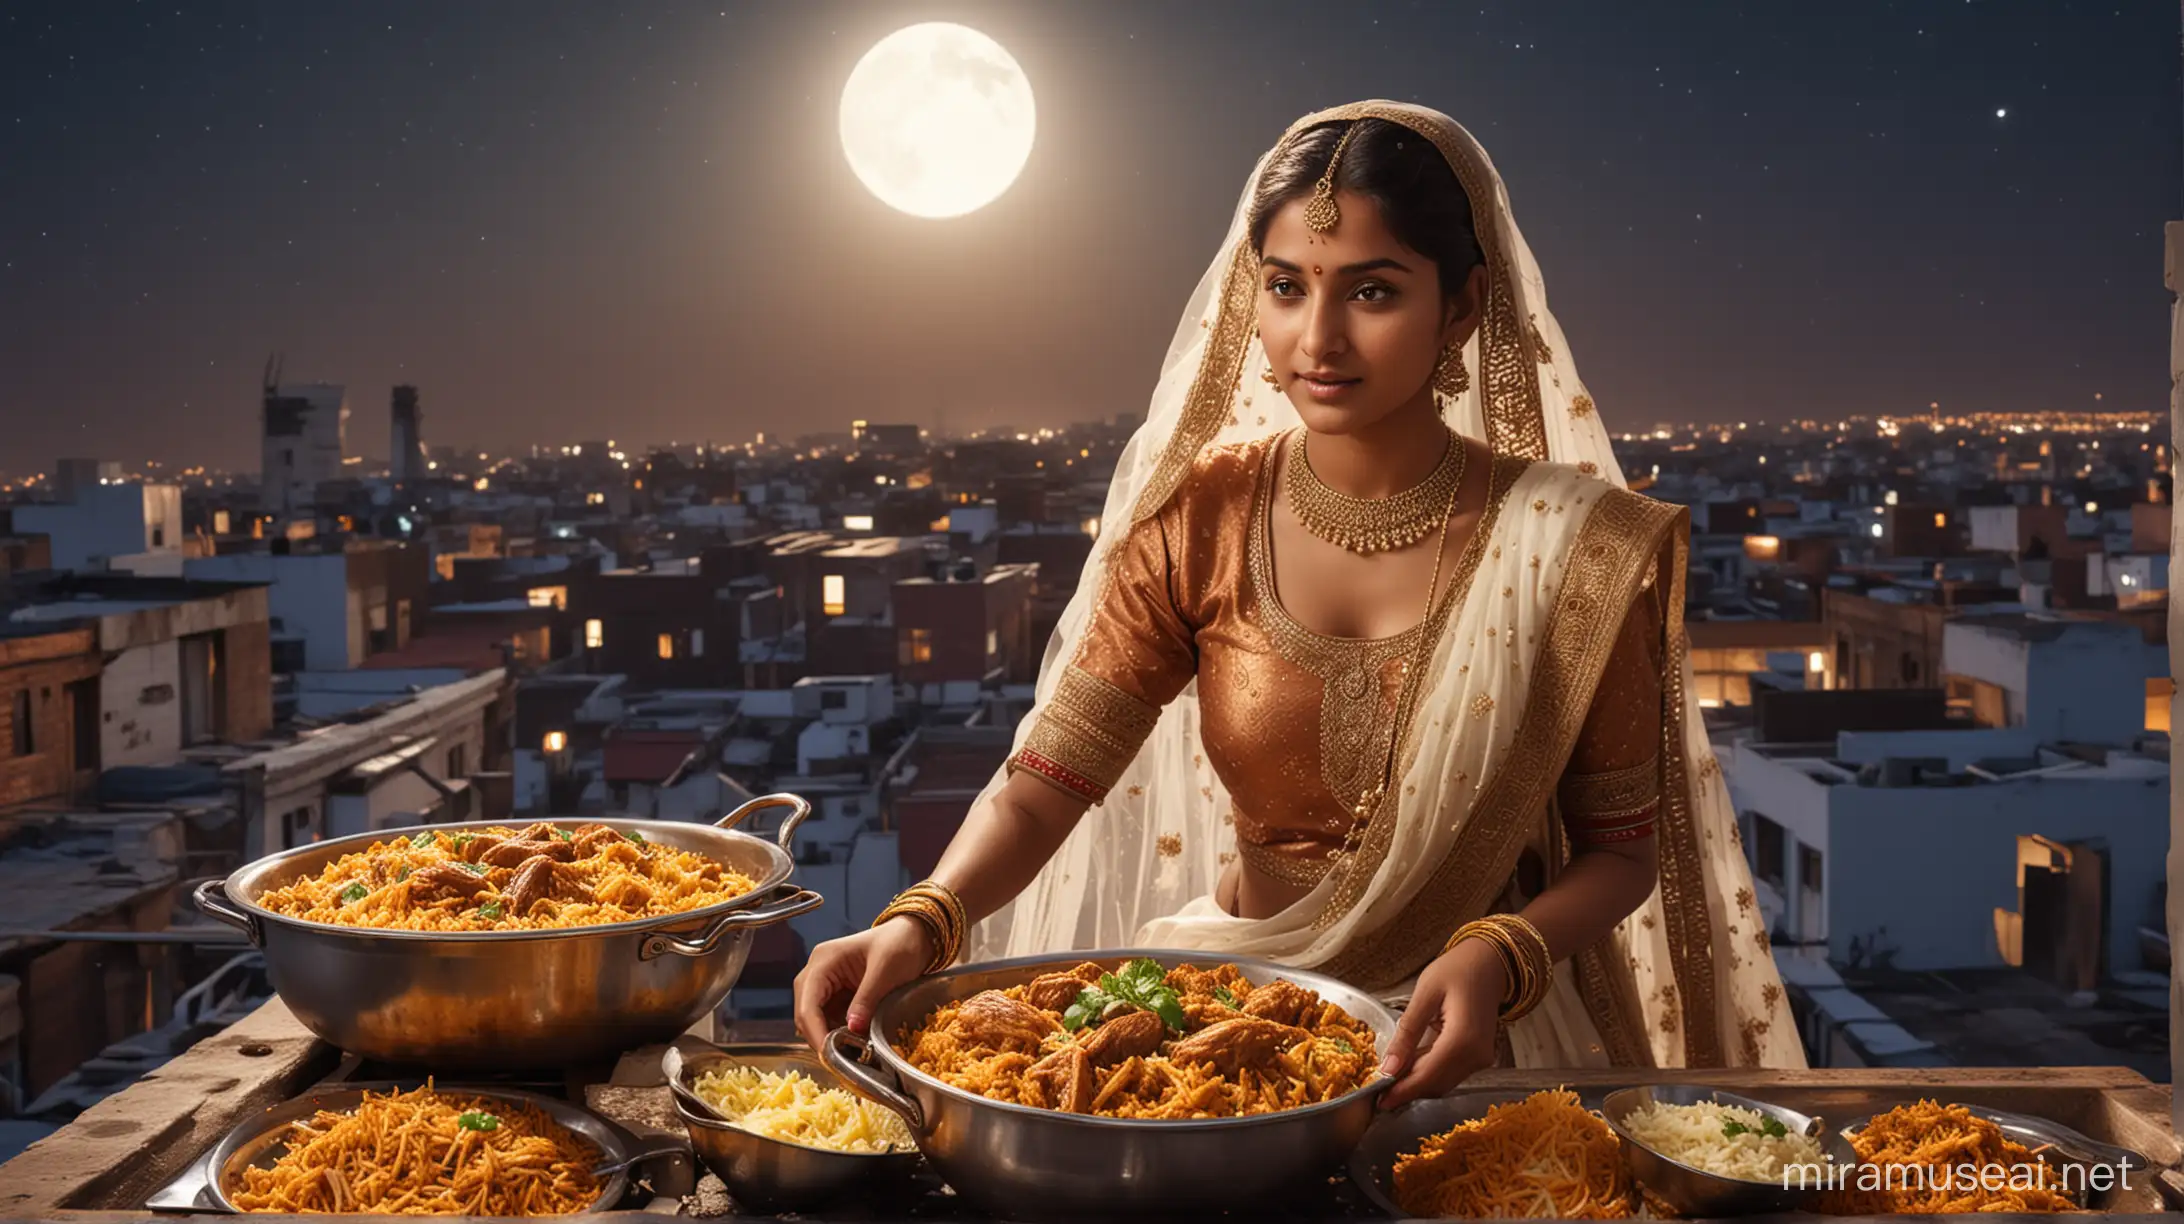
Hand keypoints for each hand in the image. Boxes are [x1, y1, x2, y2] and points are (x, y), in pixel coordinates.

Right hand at [791, 917, 934, 1050]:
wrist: (913, 935)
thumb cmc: (900, 943)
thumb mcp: (886, 969)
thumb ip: (867, 998)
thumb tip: (852, 1028)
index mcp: (824, 960)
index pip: (808, 1002)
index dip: (815, 1032)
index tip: (829, 1055)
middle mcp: (817, 972)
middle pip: (805, 1013)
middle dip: (819, 1037)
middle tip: (840, 1061)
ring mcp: (826, 984)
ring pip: (815, 1020)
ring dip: (829, 1037)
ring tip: (849, 1053)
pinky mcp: (837, 995)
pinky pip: (830, 1019)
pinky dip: (838, 1032)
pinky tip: (854, 1042)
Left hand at [1376, 935, 1507, 1109]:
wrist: (1490, 963)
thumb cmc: (1457, 970)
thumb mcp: (1425, 994)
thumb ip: (1407, 1032)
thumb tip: (1388, 1068)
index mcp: (1463, 1038)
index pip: (1427, 1076)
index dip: (1401, 1091)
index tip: (1378, 1100)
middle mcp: (1476, 1055)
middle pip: (1435, 1084)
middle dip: (1406, 1090)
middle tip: (1377, 1090)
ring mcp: (1481, 1058)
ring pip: (1443, 1082)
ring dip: (1416, 1083)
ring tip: (1389, 1077)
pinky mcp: (1479, 1057)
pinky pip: (1451, 1073)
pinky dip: (1429, 1073)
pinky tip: (1410, 1064)